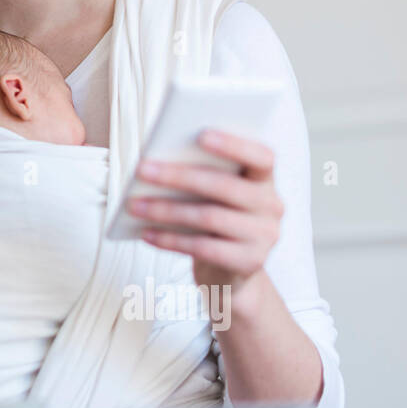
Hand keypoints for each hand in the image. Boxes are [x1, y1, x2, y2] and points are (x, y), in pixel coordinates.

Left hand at [126, 129, 283, 300]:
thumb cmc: (213, 220)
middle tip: (142, 170)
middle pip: (225, 186)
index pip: (263, 156)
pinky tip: (146, 233)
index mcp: (265, 180)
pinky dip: (170, 240)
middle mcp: (272, 206)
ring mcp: (264, 237)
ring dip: (166, 210)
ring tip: (135, 205)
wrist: (229, 274)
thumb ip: (202, 174)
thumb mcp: (214, 196)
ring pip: (209, 216)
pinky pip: (203, 248)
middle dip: (179, 176)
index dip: (235, 145)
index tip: (200, 134)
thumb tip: (158, 161)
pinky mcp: (249, 263)